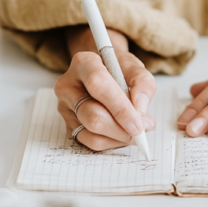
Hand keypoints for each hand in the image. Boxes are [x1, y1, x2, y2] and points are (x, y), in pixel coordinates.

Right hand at [54, 25, 155, 150]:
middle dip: (120, 130)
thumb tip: (139, 111)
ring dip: (117, 139)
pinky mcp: (67, 124)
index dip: (120, 108)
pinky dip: (110, 143)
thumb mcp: (135, 68)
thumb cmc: (118, 69)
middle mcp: (68, 85)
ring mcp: (65, 107)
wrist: (102, 71)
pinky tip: (121, 134)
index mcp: (84, 63)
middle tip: (141, 132)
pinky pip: (88, 142)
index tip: (138, 125)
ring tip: (133, 132)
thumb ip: (142, 85)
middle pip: (92, 116)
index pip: (98, 86)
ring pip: (90, 133)